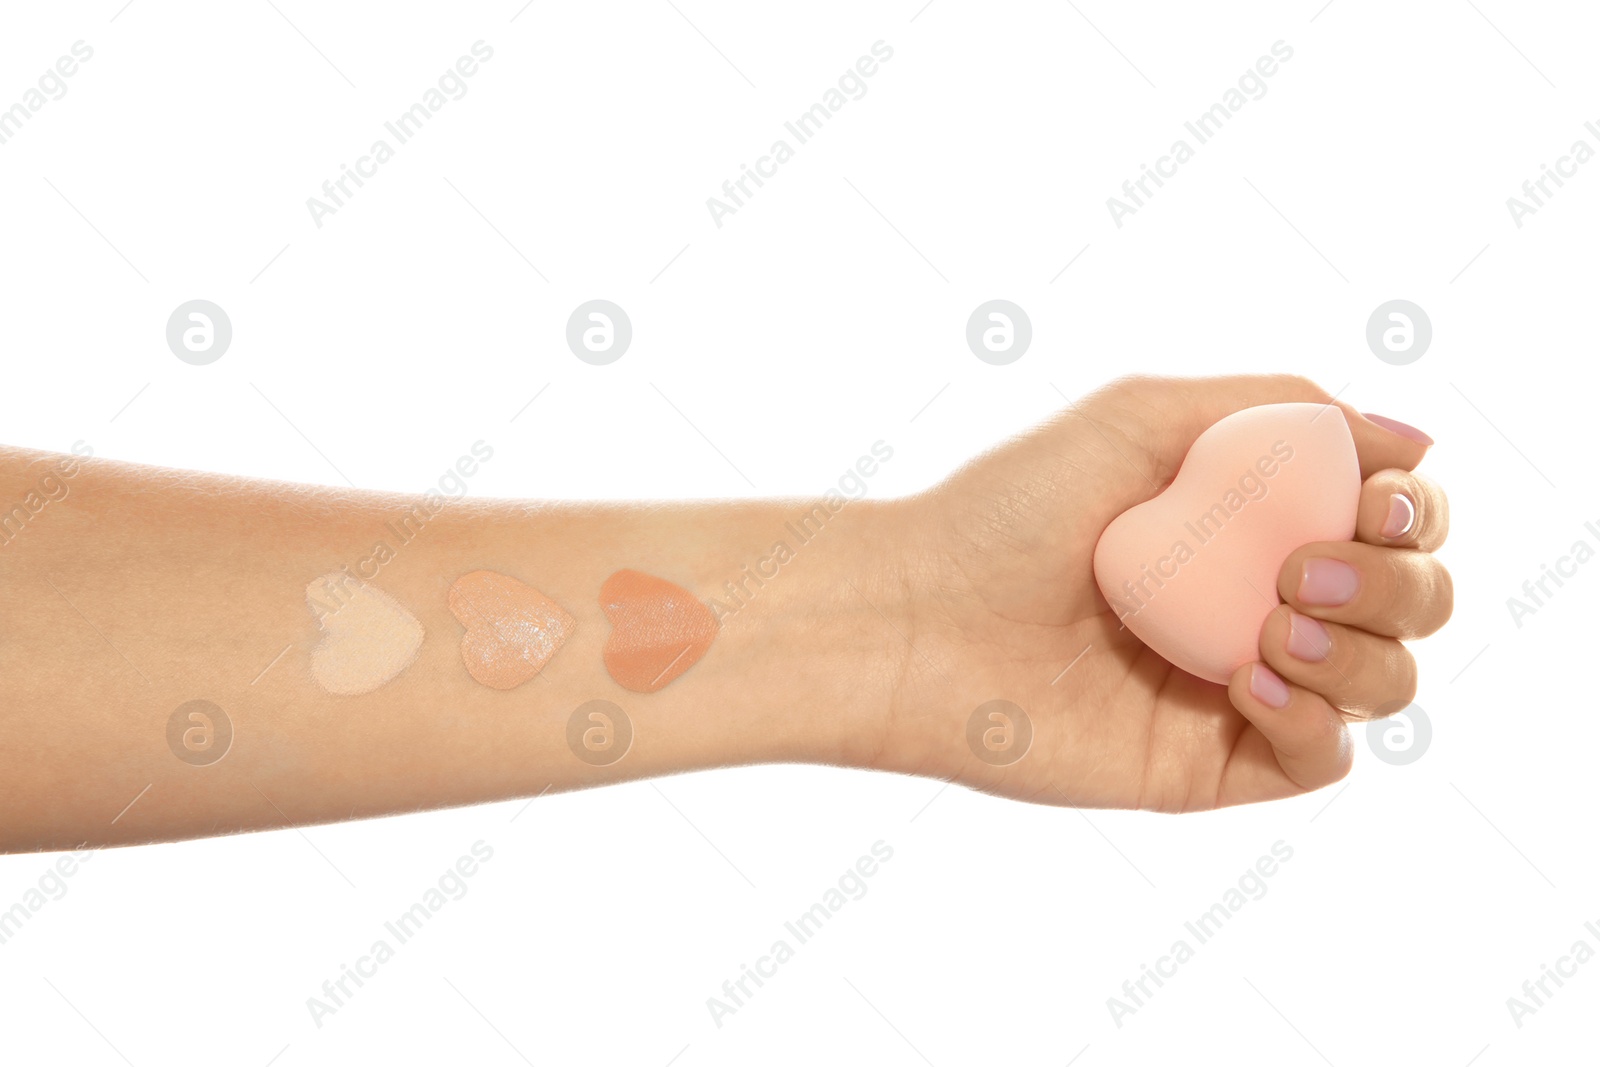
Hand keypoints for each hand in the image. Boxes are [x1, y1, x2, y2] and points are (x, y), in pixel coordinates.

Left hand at [878, 374, 1451, 810]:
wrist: (917, 620)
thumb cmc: (1010, 512)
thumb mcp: (1142, 418)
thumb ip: (1281, 411)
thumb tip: (1415, 438)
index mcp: (1251, 522)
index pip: (1390, 523)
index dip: (1414, 513)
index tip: (1375, 501)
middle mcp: (1256, 602)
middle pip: (1409, 604)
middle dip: (1396, 584)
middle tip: (1301, 569)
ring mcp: (1238, 686)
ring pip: (1383, 683)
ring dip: (1362, 651)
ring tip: (1270, 623)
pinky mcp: (1209, 763)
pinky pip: (1320, 758)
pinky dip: (1312, 719)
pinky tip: (1243, 681)